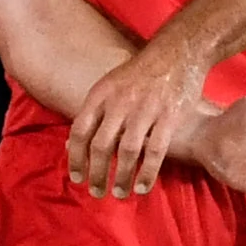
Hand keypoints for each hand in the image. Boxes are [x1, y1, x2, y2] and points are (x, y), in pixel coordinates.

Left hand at [69, 43, 214, 196]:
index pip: (79, 131)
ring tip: (119, 194)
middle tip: (96, 192)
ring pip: (128, 151)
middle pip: (101, 145)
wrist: (177, 52)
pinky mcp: (170, 116)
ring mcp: (146, 110)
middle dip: (97, 173)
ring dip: (122, 177)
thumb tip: (68, 144)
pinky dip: (147, 172)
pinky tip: (142, 187)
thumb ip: (91, 113)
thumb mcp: (108, 85)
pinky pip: (156, 150)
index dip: (75, 157)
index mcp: (100, 94)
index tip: (76, 177)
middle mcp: (120, 103)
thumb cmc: (139, 73)